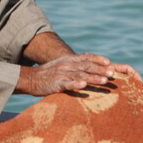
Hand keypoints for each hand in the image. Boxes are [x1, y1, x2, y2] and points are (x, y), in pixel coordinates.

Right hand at [15, 53, 142, 95]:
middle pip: (87, 66)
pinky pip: (68, 83)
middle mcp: (67, 65)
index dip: (98, 59)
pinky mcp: (56, 83)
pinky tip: (83, 86)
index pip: (86, 57)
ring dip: (94, 78)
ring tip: (105, 81)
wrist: (30, 79)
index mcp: (68, 60)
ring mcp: (62, 74)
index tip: (109, 62)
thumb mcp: (61, 66)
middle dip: (101, 69)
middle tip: (112, 73)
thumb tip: (87, 69)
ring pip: (80, 75)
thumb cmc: (48, 75)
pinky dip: (76, 84)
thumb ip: (73, 66)